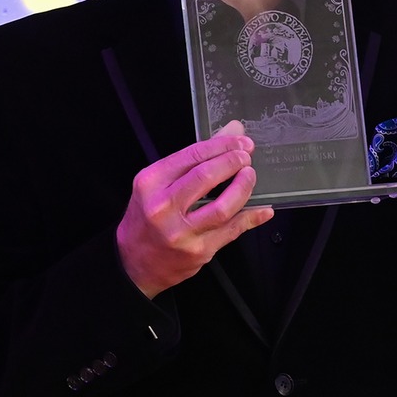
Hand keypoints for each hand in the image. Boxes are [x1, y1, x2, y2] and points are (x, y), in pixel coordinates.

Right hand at [116, 120, 272, 297]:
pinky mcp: (198, 251)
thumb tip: (230, 134)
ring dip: (243, 187)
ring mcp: (181, 232)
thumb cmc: (145, 219)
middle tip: (245, 156)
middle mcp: (163, 208)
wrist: (133, 262)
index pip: (191, 156)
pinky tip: (263, 209)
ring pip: (223, 207)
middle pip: (206, 177)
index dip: (221, 145)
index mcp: (151, 184)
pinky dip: (251, 217)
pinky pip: (232, 231)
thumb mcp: (155, 185)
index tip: (238, 141)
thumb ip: (190, 161)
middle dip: (233, 161)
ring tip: (250, 176)